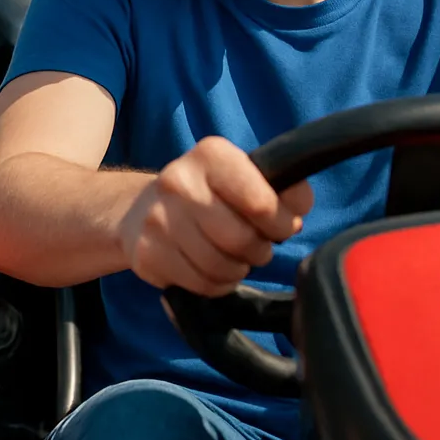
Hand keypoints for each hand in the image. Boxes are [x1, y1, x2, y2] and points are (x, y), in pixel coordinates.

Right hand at [120, 136, 312, 296]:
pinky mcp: (145, 253)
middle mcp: (178, 181)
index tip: (279, 226)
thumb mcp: (249, 177)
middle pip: (240, 239)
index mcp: (211, 155)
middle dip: (258, 251)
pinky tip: (209, 269)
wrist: (143, 208)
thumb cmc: (212, 194)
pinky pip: (199, 285)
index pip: (262, 204)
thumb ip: (285, 189)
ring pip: (219, 267)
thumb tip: (296, 213)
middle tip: (254, 246)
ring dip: (236, 270)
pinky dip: (214, 284)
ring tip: (232, 258)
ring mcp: (157, 218)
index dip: (281, 223)